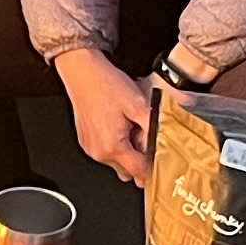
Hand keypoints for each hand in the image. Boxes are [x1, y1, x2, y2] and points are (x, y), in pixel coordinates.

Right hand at [57, 48, 153, 183]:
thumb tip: (162, 144)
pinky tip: (118, 126)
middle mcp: (99, 152)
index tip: (161, 164)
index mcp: (112, 146)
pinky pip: (105, 152)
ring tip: (130, 128)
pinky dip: (115, 145)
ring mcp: (90, 147)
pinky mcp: (86, 141)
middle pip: (127, 171)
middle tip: (145, 139)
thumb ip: (153, 129)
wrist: (83, 72)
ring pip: (116, 162)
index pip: (139, 172)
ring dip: (127, 152)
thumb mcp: (138, 105)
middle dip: (140, 160)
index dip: (153, 169)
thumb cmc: (106, 85)